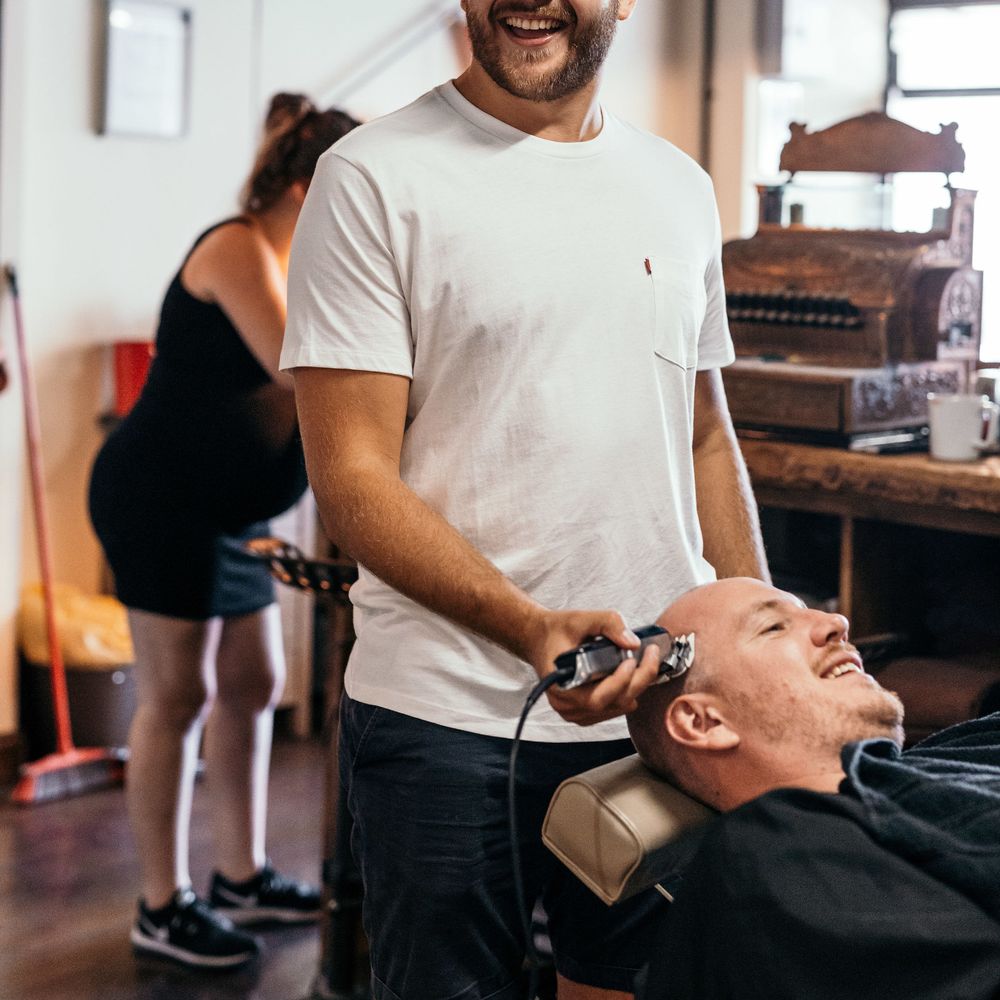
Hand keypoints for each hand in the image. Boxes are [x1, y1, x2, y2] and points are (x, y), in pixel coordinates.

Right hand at [526, 609, 662, 725]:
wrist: (539, 639)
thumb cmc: (556, 631)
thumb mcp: (580, 619)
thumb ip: (608, 623)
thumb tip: (633, 642)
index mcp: (561, 685)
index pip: (598, 698)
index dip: (621, 681)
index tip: (633, 658)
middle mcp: (566, 704)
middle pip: (614, 703)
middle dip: (639, 679)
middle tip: (650, 655)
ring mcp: (575, 712)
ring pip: (618, 707)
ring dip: (636, 685)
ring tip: (642, 661)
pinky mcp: (585, 712)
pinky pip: (615, 708)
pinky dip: (627, 691)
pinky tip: (631, 673)